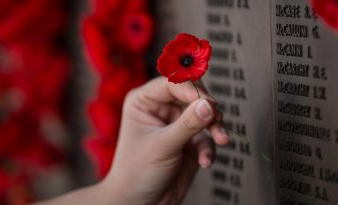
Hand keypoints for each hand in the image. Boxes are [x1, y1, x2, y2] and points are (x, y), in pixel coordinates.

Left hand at [103, 77, 230, 204]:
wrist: (140, 203)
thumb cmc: (137, 172)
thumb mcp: (163, 145)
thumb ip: (188, 124)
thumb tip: (209, 104)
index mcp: (144, 101)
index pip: (172, 83)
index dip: (192, 89)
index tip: (208, 102)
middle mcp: (161, 109)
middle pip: (192, 95)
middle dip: (207, 108)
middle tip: (216, 119)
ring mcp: (176, 125)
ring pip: (204, 114)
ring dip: (214, 127)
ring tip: (221, 139)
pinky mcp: (189, 141)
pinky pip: (206, 137)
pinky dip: (210, 148)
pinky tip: (205, 161)